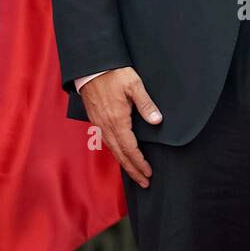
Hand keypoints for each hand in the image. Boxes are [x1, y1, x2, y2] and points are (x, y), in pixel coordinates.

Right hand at [79, 67, 161, 188]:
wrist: (92, 68)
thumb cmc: (114, 74)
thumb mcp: (135, 86)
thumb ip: (146, 105)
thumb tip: (157, 121)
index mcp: (117, 121)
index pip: (131, 149)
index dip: (140, 163)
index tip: (149, 174)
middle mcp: (107, 127)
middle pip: (121, 155)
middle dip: (133, 170)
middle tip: (145, 182)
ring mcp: (100, 125)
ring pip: (113, 151)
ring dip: (125, 164)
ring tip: (135, 173)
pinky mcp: (97, 121)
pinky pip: (108, 143)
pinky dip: (117, 153)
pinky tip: (122, 155)